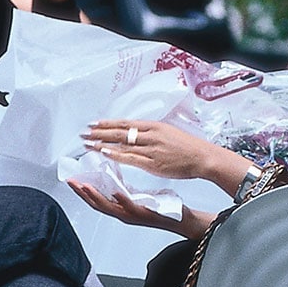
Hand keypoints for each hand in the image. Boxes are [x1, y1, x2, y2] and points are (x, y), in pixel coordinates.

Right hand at [68, 180, 210, 239]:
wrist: (182, 220)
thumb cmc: (162, 208)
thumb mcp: (139, 197)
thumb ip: (125, 190)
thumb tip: (114, 177)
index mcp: (122, 209)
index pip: (97, 200)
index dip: (83, 191)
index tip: (72, 180)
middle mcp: (124, 214)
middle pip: (97, 205)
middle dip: (82, 193)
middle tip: (71, 181)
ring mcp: (133, 216)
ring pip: (110, 207)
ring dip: (96, 196)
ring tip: (85, 186)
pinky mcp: (144, 214)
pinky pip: (131, 207)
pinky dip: (121, 200)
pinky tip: (115, 192)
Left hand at [81, 119, 220, 181]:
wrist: (203, 157)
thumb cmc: (188, 148)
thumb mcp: (169, 133)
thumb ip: (151, 134)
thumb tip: (137, 133)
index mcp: (154, 126)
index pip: (125, 123)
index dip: (108, 123)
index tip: (94, 123)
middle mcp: (150, 135)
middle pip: (119, 131)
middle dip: (100, 132)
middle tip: (84, 132)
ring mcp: (151, 149)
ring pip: (121, 144)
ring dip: (102, 143)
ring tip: (88, 143)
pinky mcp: (153, 163)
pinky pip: (129, 158)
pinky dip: (115, 154)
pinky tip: (104, 152)